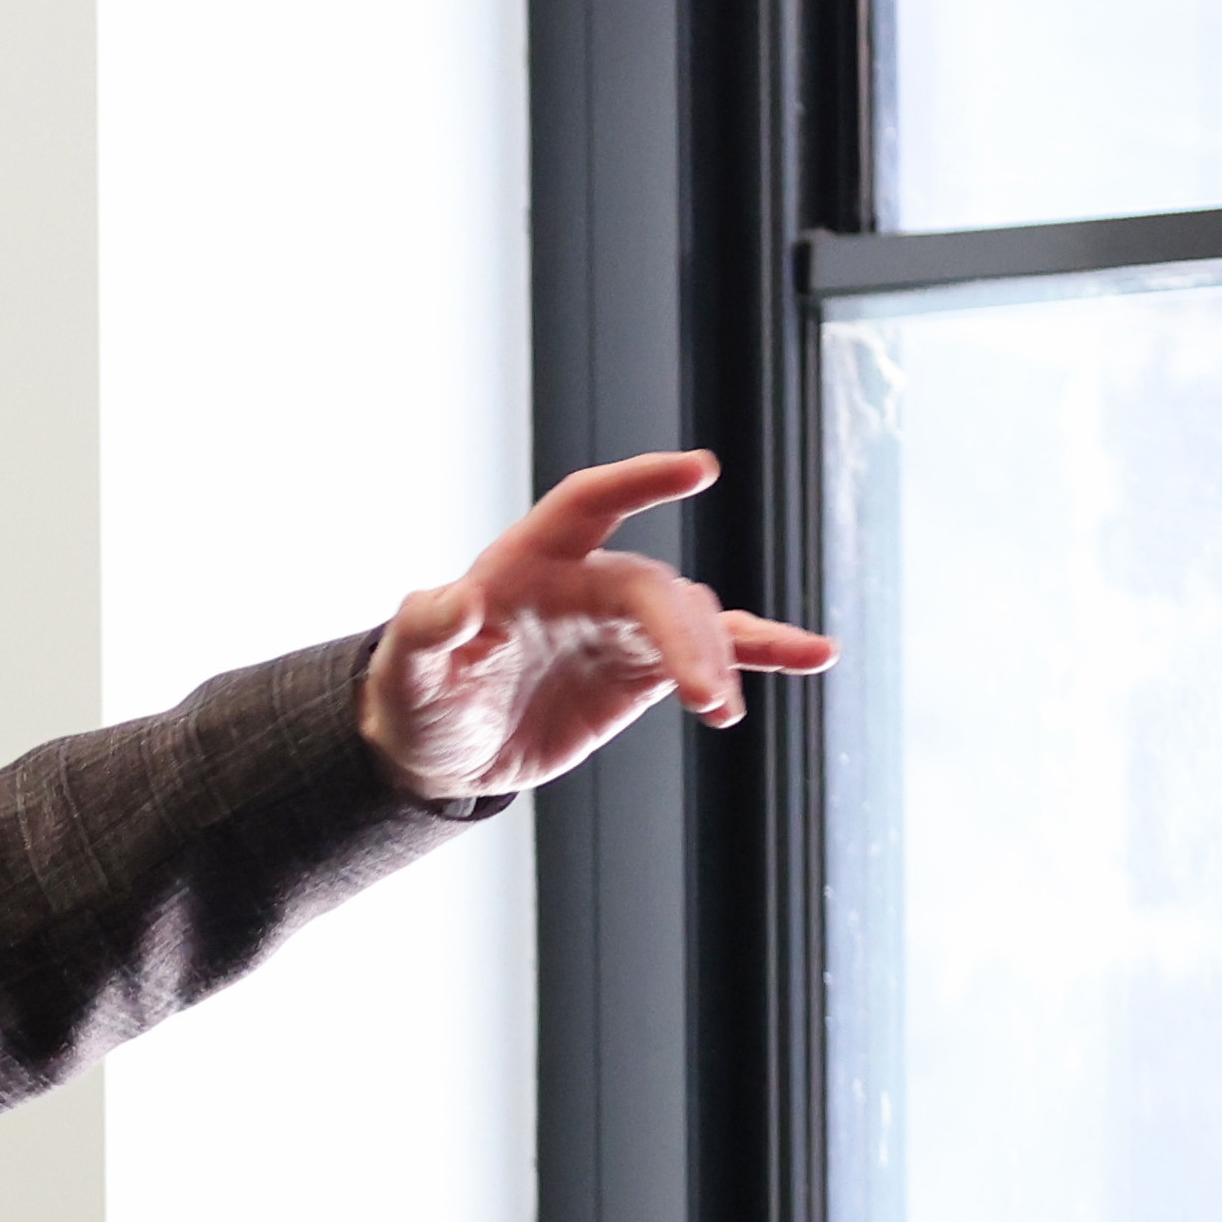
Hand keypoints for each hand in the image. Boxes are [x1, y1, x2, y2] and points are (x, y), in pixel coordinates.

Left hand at [357, 454, 836, 802]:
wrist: (445, 751)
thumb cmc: (419, 699)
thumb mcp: (406, 675)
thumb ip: (426, 632)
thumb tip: (456, 602)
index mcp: (529, 562)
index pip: (589, 503)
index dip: (640, 483)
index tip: (700, 470)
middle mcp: (587, 581)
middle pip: (654, 589)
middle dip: (683, 635)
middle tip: (704, 693)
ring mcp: (623, 625)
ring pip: (694, 621)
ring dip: (717, 662)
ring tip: (722, 711)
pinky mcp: (646, 670)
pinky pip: (715, 654)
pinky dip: (762, 653)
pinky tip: (815, 656)